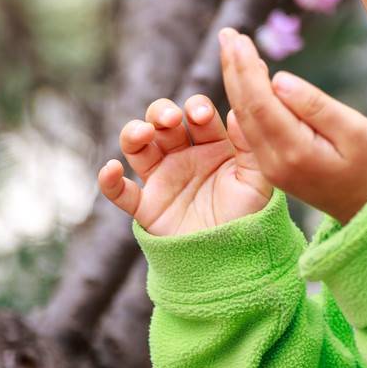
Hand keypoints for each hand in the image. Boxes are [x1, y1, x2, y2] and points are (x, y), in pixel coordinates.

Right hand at [97, 83, 273, 236]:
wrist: (235, 258)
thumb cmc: (249, 215)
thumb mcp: (257, 179)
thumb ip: (248, 146)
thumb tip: (237, 112)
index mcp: (211, 145)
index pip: (197, 115)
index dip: (196, 109)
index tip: (200, 116)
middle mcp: (183, 156)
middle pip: (162, 122)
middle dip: (161, 113)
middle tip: (170, 119)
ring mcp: (162, 179)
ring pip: (137, 147)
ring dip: (134, 133)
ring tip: (143, 133)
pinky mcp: (146, 207)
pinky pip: (120, 192)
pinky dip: (109, 180)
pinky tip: (111, 169)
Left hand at [218, 26, 366, 224]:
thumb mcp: (355, 130)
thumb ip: (316, 106)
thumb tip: (278, 79)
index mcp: (294, 152)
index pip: (260, 103)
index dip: (245, 68)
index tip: (237, 37)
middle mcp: (274, 162)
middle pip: (245, 108)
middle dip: (234, 68)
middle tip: (227, 34)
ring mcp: (270, 167)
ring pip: (245, 117)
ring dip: (236, 81)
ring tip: (232, 47)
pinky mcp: (273, 167)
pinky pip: (252, 128)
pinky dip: (247, 98)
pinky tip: (247, 77)